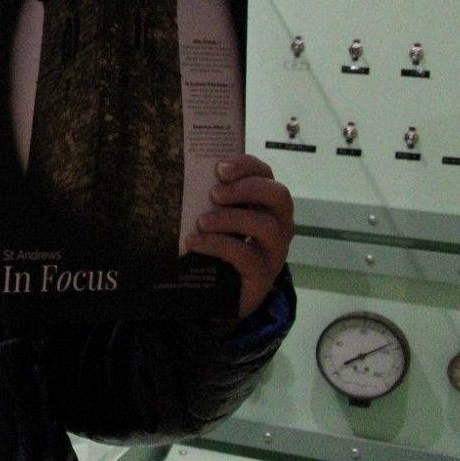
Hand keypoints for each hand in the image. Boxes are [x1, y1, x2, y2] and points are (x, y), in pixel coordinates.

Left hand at [186, 154, 294, 319]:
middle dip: (246, 189)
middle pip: (278, 196)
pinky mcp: (263, 275)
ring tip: (201, 221)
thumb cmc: (217, 248)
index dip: (247, 166)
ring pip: (266, 226)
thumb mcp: (215, 218)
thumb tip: (180, 173)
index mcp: (265, 204)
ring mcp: (274, 251)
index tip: (219, 168)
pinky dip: (218, 245)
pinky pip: (247, 256)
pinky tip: (194, 242)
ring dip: (231, 218)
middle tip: (214, 194)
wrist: (219, 294)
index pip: (266, 175)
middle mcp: (278, 224)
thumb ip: (209, 198)